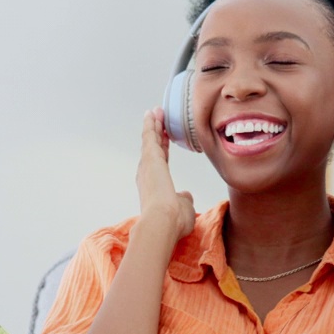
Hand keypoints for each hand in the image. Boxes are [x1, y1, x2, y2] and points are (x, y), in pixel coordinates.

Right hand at [136, 107, 195, 242]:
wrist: (163, 221)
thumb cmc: (174, 221)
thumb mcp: (183, 208)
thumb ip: (184, 199)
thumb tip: (186, 196)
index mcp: (156, 186)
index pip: (161, 162)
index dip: (162, 148)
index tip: (163, 137)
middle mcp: (147, 174)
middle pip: (152, 148)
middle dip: (155, 133)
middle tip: (156, 118)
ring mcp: (148, 166)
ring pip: (150, 141)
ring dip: (152, 125)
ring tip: (155, 111)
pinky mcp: (150, 159)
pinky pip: (150, 137)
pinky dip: (150, 125)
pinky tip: (152, 114)